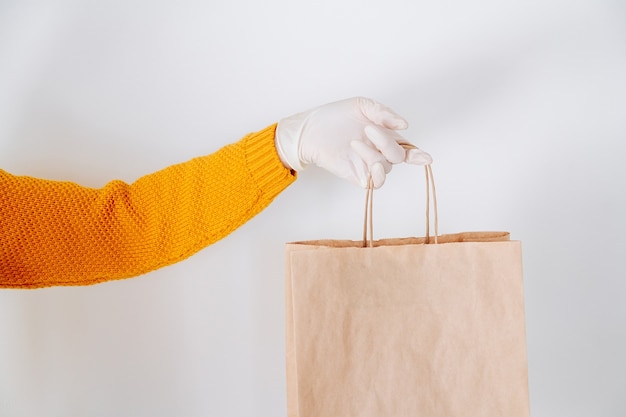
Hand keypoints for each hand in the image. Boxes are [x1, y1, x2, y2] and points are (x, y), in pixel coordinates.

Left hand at [275, 97, 430, 187]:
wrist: (309, 129)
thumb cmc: (334, 116)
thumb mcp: (362, 106)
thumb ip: (384, 113)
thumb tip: (404, 125)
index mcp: (383, 136)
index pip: (406, 148)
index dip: (418, 155)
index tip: (426, 158)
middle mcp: (378, 152)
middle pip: (397, 155)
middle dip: (386, 142)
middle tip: (368, 129)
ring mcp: (368, 164)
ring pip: (387, 167)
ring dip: (375, 153)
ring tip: (355, 141)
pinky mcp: (357, 175)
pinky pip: (376, 182)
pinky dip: (376, 174)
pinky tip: (365, 160)